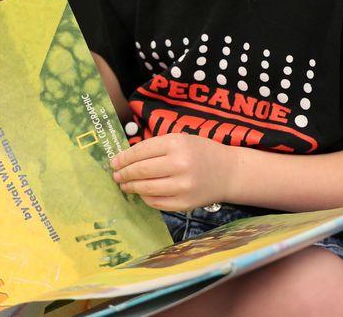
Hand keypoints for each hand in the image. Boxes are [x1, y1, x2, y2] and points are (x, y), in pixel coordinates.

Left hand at [111, 133, 237, 210]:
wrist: (228, 172)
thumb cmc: (201, 152)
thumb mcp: (181, 140)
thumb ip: (156, 147)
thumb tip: (126, 158)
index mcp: (177, 144)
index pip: (141, 151)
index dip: (124, 158)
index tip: (114, 162)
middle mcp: (179, 165)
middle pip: (140, 171)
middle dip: (124, 174)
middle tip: (116, 175)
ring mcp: (182, 186)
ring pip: (146, 189)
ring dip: (131, 187)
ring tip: (125, 185)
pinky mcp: (184, 203)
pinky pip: (156, 202)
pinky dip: (145, 198)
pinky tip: (143, 193)